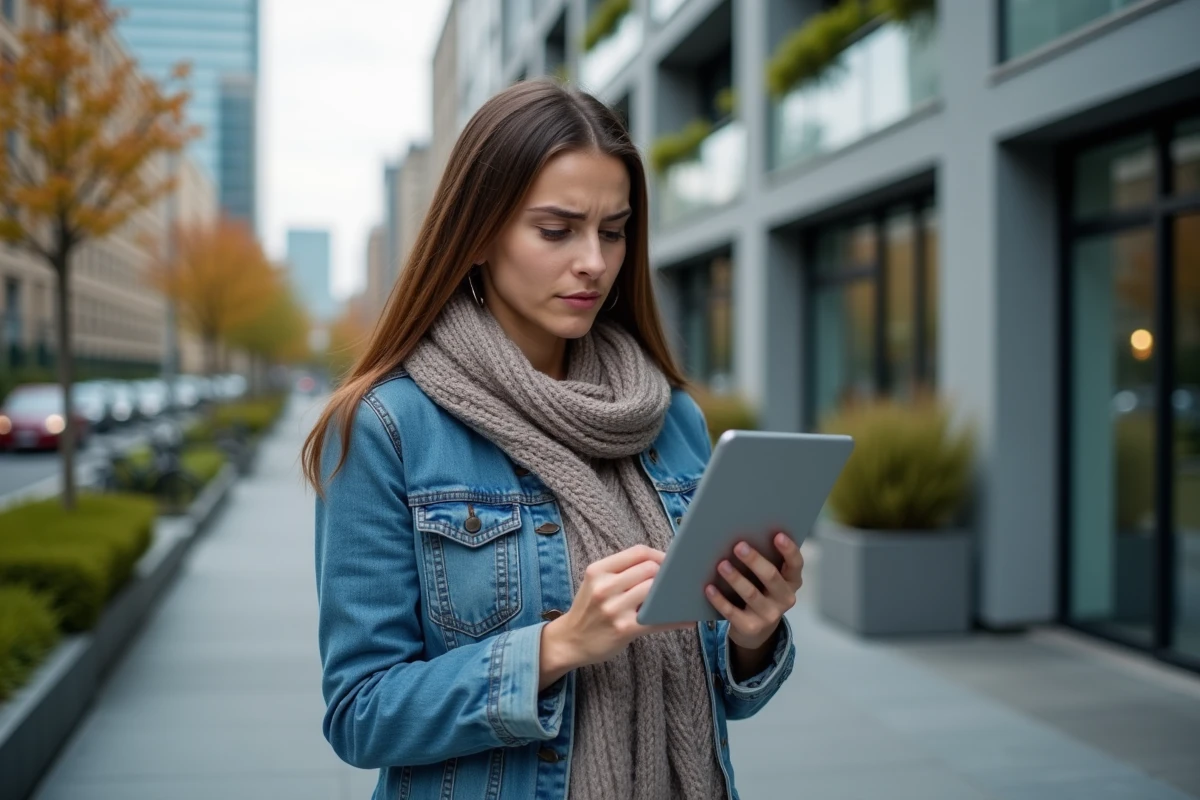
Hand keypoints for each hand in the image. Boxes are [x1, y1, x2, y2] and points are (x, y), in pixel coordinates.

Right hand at [538, 545, 690, 688]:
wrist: (569, 641)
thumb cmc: (588, 609)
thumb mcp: (596, 583)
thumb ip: (622, 571)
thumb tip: (661, 565)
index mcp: (598, 570)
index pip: (638, 552)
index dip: (659, 555)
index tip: (670, 562)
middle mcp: (605, 587)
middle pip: (649, 569)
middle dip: (665, 575)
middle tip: (675, 582)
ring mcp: (614, 608)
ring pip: (655, 591)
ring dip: (671, 595)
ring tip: (681, 598)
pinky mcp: (624, 628)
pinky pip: (658, 620)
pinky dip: (677, 619)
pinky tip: (688, 620)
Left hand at [706, 532, 803, 651]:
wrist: (756, 631)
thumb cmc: (761, 592)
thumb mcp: (769, 580)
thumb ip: (766, 561)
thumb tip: (743, 538)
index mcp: (792, 582)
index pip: (796, 564)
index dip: (789, 550)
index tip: (778, 535)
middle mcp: (785, 599)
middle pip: (772, 577)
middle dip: (755, 560)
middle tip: (739, 546)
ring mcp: (769, 615)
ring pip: (751, 594)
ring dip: (736, 578)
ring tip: (721, 565)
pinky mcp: (750, 627)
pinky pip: (732, 612)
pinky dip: (719, 599)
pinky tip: (709, 588)